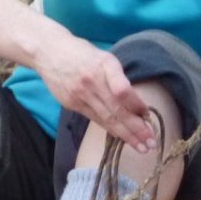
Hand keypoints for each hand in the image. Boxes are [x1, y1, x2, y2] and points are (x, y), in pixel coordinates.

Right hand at [35, 30, 156, 152]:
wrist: (48, 52)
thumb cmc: (82, 53)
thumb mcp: (104, 57)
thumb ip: (118, 77)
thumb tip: (136, 102)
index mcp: (104, 65)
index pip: (123, 90)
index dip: (136, 104)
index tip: (148, 114)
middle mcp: (92, 81)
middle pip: (117, 109)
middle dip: (136, 128)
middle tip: (151, 143)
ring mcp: (80, 95)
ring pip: (107, 119)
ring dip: (126, 135)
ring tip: (141, 147)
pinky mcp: (71, 104)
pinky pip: (95, 119)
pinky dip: (110, 130)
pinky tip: (122, 138)